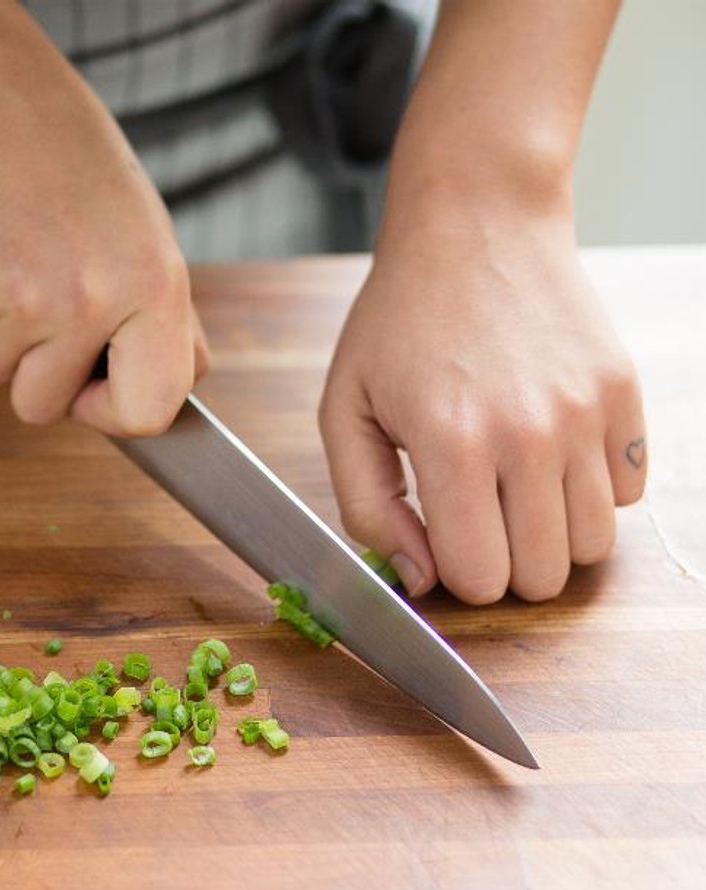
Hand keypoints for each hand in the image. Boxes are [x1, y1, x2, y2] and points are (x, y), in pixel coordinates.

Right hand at [0, 38, 206, 435]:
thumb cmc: (73, 163)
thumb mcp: (146, 232)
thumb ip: (162, 320)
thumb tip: (172, 397)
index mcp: (151, 285)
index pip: (147, 411)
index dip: (113, 412)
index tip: (93, 386)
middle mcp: (87, 298)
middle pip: (42, 408)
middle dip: (34, 371)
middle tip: (41, 298)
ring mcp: (15, 295)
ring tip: (13, 257)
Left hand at [318, 207, 645, 603]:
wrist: (477, 225)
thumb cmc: (399, 321)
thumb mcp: (346, 412)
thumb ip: (368, 507)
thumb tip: (418, 579)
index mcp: (452, 443)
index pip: (479, 579)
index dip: (455, 573)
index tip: (441, 536)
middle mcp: (529, 434)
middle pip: (542, 577)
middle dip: (504, 564)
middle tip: (477, 516)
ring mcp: (586, 413)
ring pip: (592, 546)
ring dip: (550, 535)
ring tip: (512, 488)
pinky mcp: (623, 393)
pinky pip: (628, 494)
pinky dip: (591, 492)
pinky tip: (549, 454)